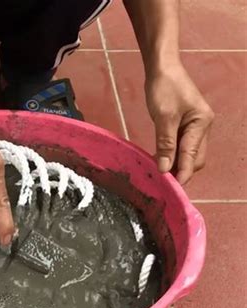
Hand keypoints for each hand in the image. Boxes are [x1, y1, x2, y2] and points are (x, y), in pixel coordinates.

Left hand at [145, 64, 214, 183]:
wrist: (162, 67)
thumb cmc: (164, 88)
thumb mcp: (164, 117)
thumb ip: (165, 144)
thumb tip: (164, 169)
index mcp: (201, 123)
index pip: (192, 156)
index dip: (182, 173)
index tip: (171, 188)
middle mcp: (202, 127)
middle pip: (193, 158)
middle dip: (180, 171)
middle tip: (161, 183)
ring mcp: (194, 126)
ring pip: (187, 154)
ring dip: (174, 165)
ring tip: (157, 175)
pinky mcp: (184, 125)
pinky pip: (180, 146)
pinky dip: (171, 155)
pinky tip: (158, 161)